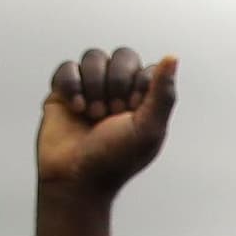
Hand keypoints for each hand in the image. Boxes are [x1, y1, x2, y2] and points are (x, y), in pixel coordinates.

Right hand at [37, 47, 177, 191]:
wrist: (74, 179)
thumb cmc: (114, 160)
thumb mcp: (148, 129)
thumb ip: (163, 93)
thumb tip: (172, 56)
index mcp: (142, 100)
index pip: (146, 68)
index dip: (139, 84)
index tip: (134, 110)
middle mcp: (117, 91)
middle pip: (122, 56)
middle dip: (117, 81)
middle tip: (111, 111)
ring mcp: (90, 90)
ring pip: (94, 57)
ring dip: (94, 84)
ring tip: (92, 113)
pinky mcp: (63, 93)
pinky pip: (67, 68)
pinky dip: (71, 85)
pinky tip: (76, 108)